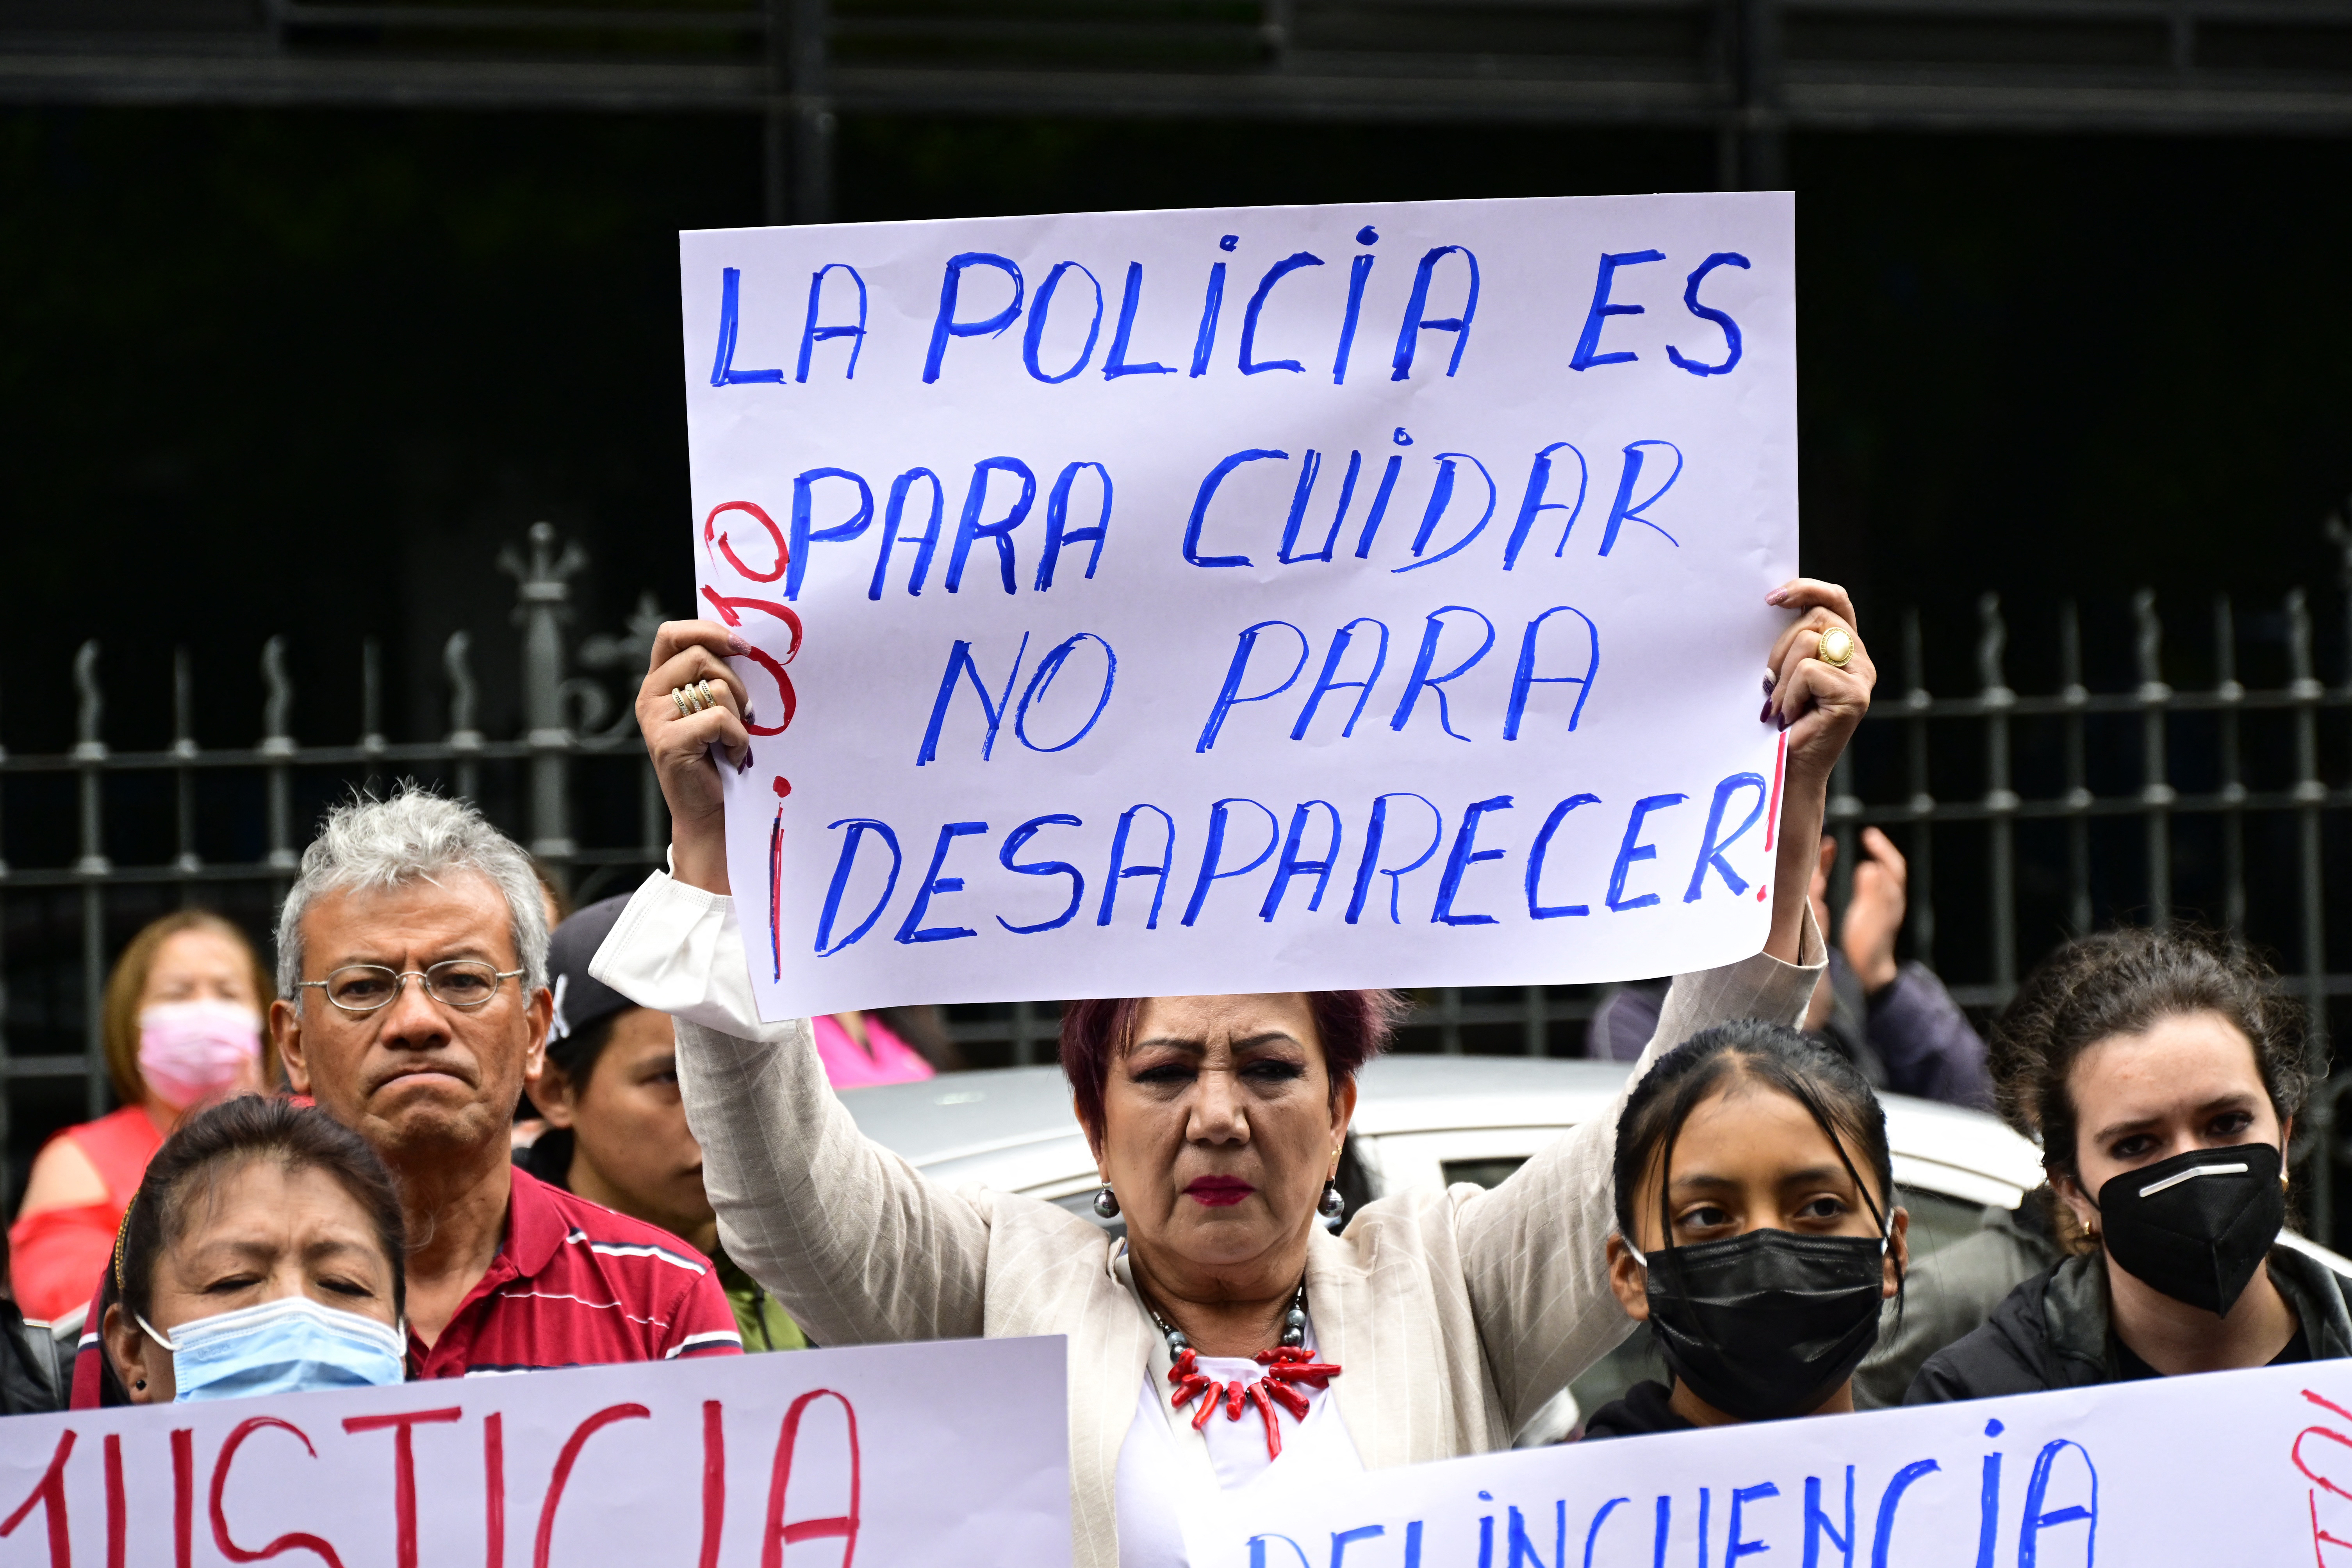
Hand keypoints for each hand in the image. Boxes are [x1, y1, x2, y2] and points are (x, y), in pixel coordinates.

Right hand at [637, 620, 752, 894]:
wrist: (712, 813)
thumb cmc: (721, 756)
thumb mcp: (717, 707)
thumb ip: (716, 675)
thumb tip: (744, 643)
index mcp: (660, 682)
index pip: (672, 634)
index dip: (708, 630)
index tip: (741, 646)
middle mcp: (650, 697)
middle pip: (699, 655)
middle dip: (734, 680)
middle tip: (746, 711)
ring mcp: (655, 720)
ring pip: (713, 687)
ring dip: (738, 714)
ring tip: (733, 740)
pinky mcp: (668, 743)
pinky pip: (718, 719)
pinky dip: (737, 739)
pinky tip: (731, 757)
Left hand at [1765, 578, 1873, 791]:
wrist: (1788, 768)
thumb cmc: (1782, 720)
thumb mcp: (1785, 670)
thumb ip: (1793, 641)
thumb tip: (1774, 603)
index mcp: (1845, 648)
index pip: (1835, 599)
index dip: (1807, 588)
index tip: (1771, 599)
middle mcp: (1860, 659)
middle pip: (1816, 617)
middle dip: (1781, 647)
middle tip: (1769, 682)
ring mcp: (1861, 676)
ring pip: (1809, 641)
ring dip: (1782, 675)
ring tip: (1781, 706)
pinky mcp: (1854, 695)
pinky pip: (1809, 671)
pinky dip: (1790, 693)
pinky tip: (1791, 716)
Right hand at [1841, 826, 1906, 991]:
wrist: (1872, 970)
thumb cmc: (1868, 947)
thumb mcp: (1867, 918)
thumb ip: (1870, 892)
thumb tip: (1870, 865)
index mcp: (1891, 899)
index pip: (1893, 867)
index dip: (1882, 849)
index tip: (1868, 835)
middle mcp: (1892, 900)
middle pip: (1892, 868)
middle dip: (1882, 850)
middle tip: (1868, 836)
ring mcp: (1887, 908)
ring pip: (1886, 876)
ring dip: (1878, 859)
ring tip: (1865, 849)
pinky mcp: (1879, 914)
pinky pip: (1878, 886)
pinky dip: (1872, 873)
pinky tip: (1861, 874)